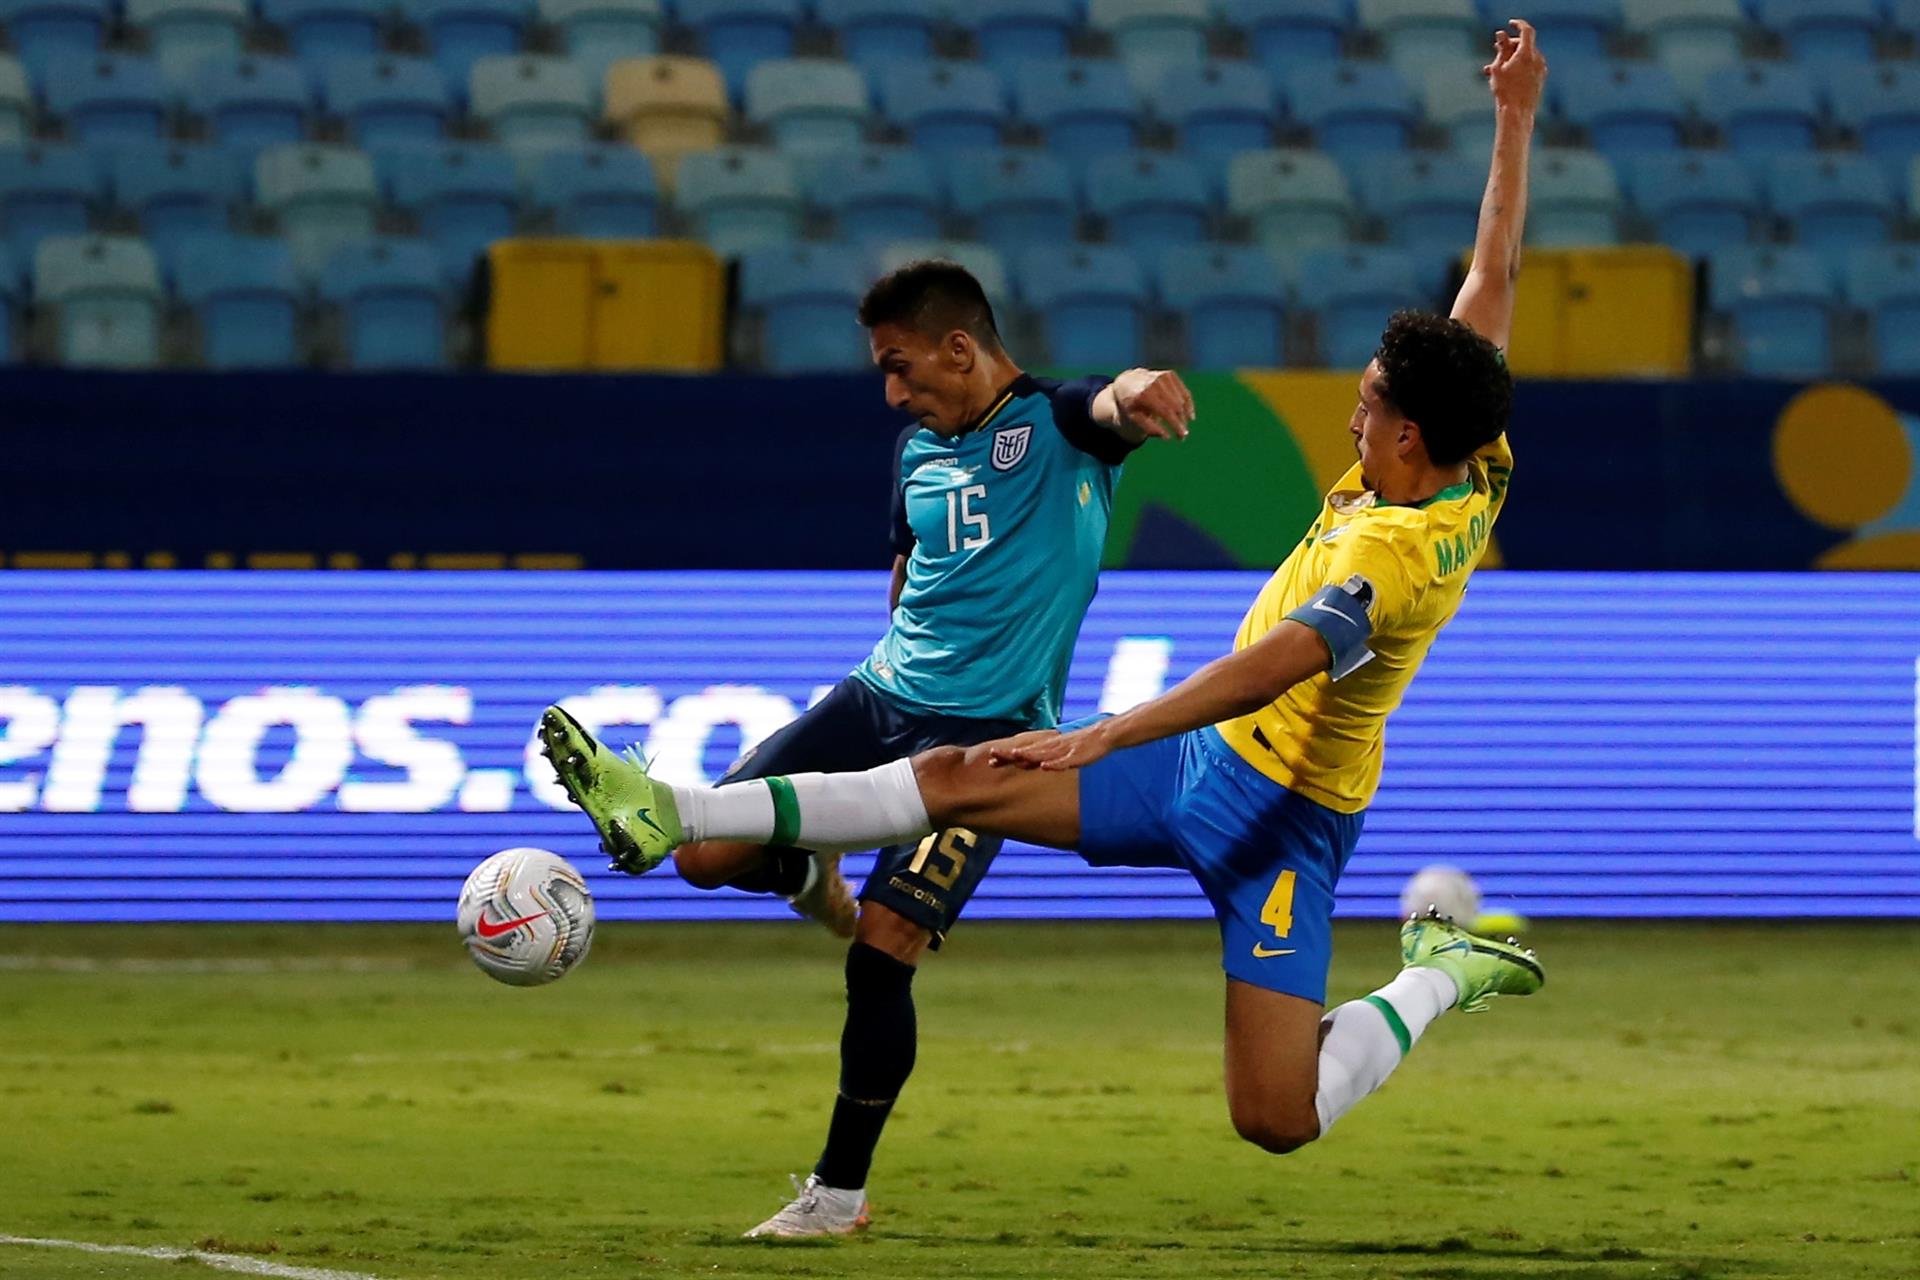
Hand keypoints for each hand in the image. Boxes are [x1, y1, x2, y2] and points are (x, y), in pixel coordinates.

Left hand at [987, 723, 1114, 771]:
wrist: (1101, 735)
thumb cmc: (1077, 745)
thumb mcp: (1056, 751)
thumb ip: (1040, 757)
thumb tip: (1024, 764)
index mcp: (1045, 747)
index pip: (1023, 751)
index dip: (1007, 756)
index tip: (990, 760)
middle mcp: (1050, 746)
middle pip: (1028, 751)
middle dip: (1011, 754)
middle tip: (993, 756)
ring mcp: (1062, 750)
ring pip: (1043, 754)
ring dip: (1028, 755)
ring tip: (1015, 756)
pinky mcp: (1075, 755)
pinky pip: (1063, 761)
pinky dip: (1054, 763)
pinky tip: (1044, 766)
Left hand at [1110, 368, 1194, 440]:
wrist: (1128, 382)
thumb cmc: (1131, 403)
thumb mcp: (1134, 417)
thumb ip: (1148, 427)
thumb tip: (1166, 437)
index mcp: (1144, 394)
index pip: (1166, 411)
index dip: (1175, 424)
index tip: (1181, 436)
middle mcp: (1154, 383)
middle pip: (1175, 406)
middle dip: (1181, 422)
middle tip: (1182, 436)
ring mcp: (1163, 377)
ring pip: (1181, 400)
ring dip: (1185, 415)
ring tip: (1183, 427)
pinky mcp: (1169, 374)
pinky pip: (1183, 392)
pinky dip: (1188, 404)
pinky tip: (1189, 415)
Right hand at [1485, 18, 1545, 115]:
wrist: (1517, 113)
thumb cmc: (1505, 91)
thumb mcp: (1498, 67)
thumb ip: (1502, 48)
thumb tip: (1501, 34)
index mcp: (1527, 54)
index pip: (1526, 31)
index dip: (1518, 25)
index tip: (1510, 24)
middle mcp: (1537, 59)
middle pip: (1524, 45)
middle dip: (1510, 45)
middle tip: (1496, 49)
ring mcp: (1541, 69)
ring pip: (1525, 57)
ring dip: (1511, 59)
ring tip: (1494, 68)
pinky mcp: (1540, 79)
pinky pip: (1529, 67)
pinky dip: (1518, 67)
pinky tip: (1505, 76)